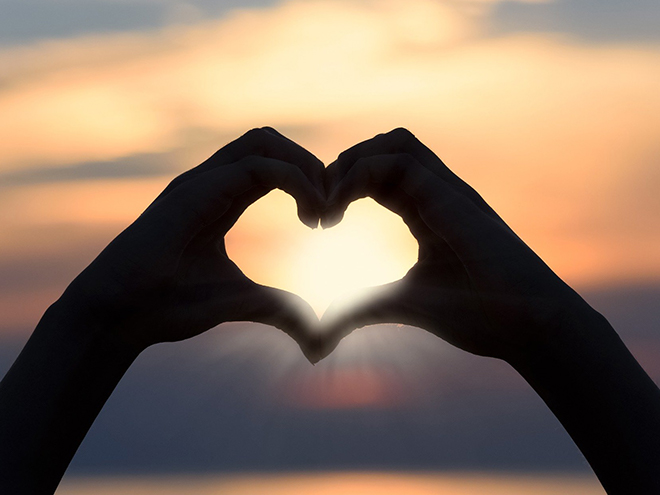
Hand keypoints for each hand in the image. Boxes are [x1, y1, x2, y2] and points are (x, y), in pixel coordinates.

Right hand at [60, 127, 325, 358]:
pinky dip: (292, 180)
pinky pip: (255, 166)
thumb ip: (280, 309)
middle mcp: (211, 182)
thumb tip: (317, 332)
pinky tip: (308, 215)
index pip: (273, 165)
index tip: (326, 221)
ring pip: (263, 140)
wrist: (119, 316)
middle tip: (330, 208)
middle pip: (271, 142)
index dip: (308, 181)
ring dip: (303, 165)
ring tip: (321, 206)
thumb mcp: (243, 302)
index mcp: (222, 198)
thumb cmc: (170, 306)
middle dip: (311, 165)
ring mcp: (200, 181)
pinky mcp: (193, 191)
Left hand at [320, 128, 595, 362]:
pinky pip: (400, 161)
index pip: (379, 176)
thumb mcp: (401, 306)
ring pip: (395, 142)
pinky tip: (340, 207)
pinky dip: (361, 173)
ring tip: (329, 200)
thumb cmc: (479, 316)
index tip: (318, 222)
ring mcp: (448, 191)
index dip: (343, 187)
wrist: (530, 327)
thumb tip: (319, 335)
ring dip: (352, 162)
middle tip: (317, 205)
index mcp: (426, 211)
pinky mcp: (453, 197)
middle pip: (384, 147)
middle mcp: (437, 194)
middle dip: (342, 166)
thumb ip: (360, 309)